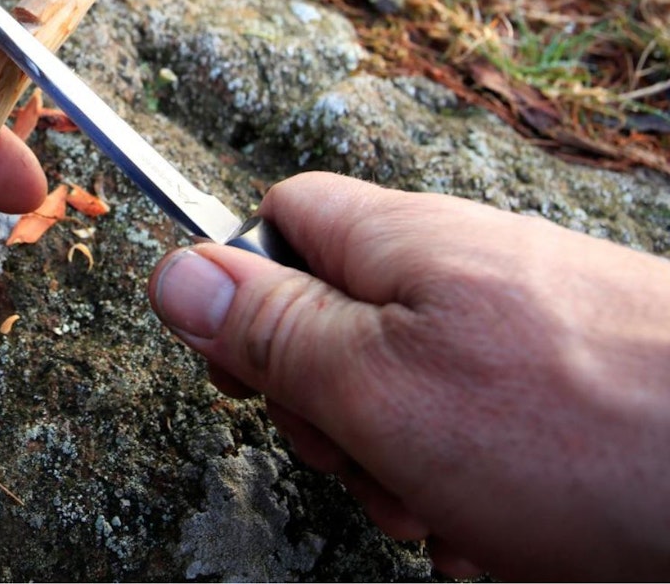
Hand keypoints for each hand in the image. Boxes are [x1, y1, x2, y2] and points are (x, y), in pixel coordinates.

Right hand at [148, 172, 669, 579]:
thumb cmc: (579, 429)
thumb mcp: (377, 387)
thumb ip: (272, 330)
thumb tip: (172, 270)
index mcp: (403, 246)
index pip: (282, 218)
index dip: (245, 291)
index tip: (251, 373)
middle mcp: (465, 273)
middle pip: (340, 322)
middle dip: (333, 413)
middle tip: (372, 463)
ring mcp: (526, 333)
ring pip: (411, 395)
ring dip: (409, 470)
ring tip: (461, 515)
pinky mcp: (578, 393)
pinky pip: (489, 437)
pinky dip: (484, 492)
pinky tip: (516, 532)